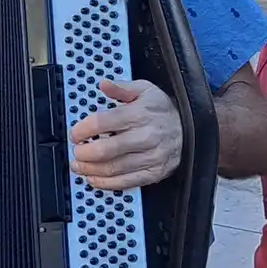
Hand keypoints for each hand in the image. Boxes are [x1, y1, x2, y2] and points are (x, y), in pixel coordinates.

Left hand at [69, 79, 183, 189]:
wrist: (191, 128)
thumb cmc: (162, 109)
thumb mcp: (145, 90)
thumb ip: (122, 88)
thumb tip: (104, 84)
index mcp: (139, 114)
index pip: (103, 123)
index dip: (83, 129)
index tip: (75, 133)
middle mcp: (145, 136)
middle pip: (106, 150)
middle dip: (84, 154)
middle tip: (75, 152)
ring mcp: (151, 157)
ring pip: (114, 168)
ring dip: (91, 170)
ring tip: (79, 166)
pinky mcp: (154, 173)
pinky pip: (126, 182)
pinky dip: (106, 183)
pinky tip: (94, 178)